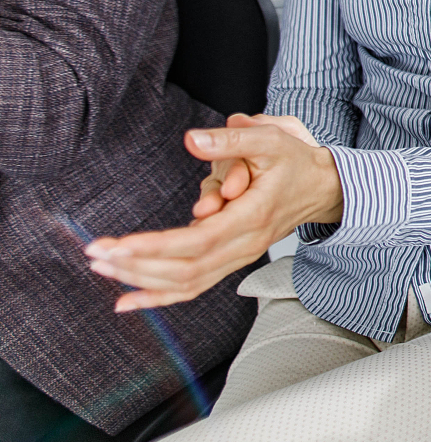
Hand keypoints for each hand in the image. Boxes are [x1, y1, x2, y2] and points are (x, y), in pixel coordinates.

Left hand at [84, 120, 343, 310]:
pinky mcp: (230, 261)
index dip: (157, 247)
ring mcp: (239, 257)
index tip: (119, 244)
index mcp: (253, 217)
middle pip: (186, 269)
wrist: (321, 189)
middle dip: (137, 265)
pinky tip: (127, 301)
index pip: (199, 242)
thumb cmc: (295, 163)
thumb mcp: (270, 139)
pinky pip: (192, 288)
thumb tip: (191, 140)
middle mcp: (246, 246)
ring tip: (104, 269)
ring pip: (186, 283)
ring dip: (142, 281)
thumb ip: (231, 139)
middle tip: (97, 254)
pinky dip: (158, 298)